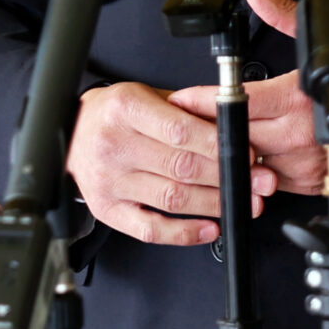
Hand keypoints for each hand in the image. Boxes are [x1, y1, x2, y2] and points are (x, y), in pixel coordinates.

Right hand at [66, 80, 270, 246]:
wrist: (70, 133)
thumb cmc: (112, 113)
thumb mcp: (146, 95)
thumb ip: (185, 109)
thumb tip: (232, 127)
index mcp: (126, 110)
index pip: (181, 131)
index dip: (219, 146)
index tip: (246, 153)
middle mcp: (115, 145)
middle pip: (182, 167)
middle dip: (228, 177)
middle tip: (258, 181)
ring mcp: (110, 181)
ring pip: (173, 198)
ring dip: (215, 204)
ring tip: (242, 202)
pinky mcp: (108, 210)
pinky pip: (150, 229)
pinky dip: (183, 233)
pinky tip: (208, 228)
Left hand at [167, 0, 328, 199]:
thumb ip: (285, 17)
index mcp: (297, 101)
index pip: (235, 103)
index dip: (202, 101)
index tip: (182, 98)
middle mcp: (297, 138)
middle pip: (235, 137)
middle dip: (211, 126)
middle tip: (192, 117)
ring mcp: (303, 167)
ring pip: (249, 162)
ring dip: (235, 149)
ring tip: (219, 135)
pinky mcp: (309, 186)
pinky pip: (270, 180)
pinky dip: (260, 166)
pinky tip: (256, 151)